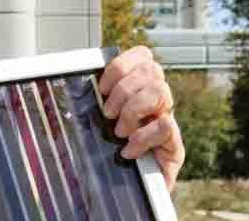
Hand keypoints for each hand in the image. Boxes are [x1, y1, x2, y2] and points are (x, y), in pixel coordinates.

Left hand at [99, 45, 184, 190]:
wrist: (132, 191)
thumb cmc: (111, 153)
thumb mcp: (101, 120)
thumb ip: (97, 100)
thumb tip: (73, 80)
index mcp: (141, 89)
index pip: (143, 56)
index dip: (122, 65)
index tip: (103, 87)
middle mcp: (159, 101)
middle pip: (152, 70)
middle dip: (123, 90)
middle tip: (108, 113)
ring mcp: (169, 122)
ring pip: (160, 91)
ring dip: (133, 110)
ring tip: (120, 131)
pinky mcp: (175, 147)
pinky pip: (164, 127)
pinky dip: (141, 138)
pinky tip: (129, 150)